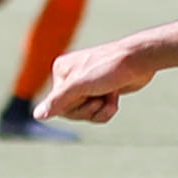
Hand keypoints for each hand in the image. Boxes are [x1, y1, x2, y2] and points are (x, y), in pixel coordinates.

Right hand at [35, 39, 155, 123]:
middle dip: (89, 110)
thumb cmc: (110, 68)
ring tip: (111, 96)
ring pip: (87, 114)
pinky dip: (107, 109)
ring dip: (101, 110)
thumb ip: (58, 101)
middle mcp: (71, 78)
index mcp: (61, 71)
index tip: (89, 95)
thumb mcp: (80, 85)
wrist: (140, 61)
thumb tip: (37, 116)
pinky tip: (115, 98)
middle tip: (100, 97)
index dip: (75, 107)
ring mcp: (88, 85)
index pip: (57, 105)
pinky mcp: (102, 91)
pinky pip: (98, 112)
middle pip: (71, 111)